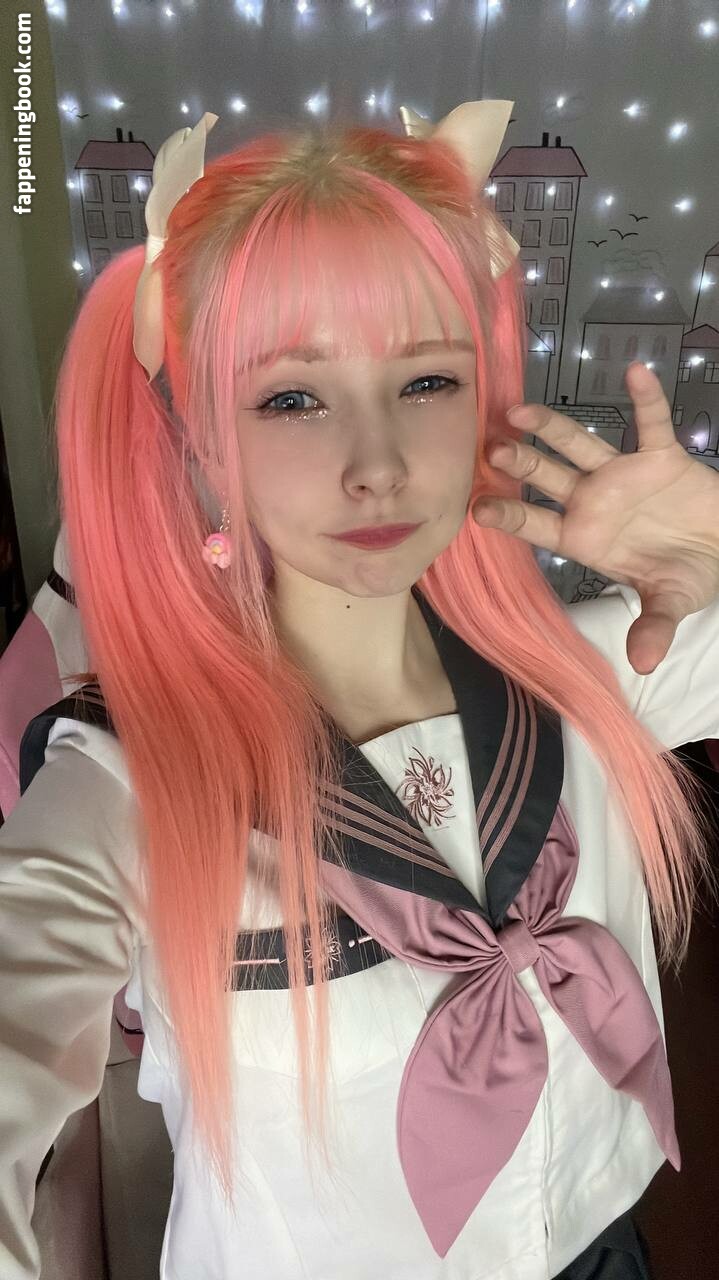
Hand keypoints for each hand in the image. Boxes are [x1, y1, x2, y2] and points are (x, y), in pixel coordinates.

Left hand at [472, 362, 718, 674]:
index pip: (537, 525)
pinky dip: (646, 399)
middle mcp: (593, 502)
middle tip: (491, 448)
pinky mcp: (660, 457)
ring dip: (552, 428)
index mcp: (584, 538)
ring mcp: (622, 476)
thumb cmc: (687, 575)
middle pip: (547, 478)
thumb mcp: (671, 602)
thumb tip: (645, 663)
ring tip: (519, 410)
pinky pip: (652, 423)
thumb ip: (654, 626)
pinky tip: (635, 373)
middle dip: (521, 463)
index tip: (478, 508)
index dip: (510, 515)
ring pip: (580, 445)